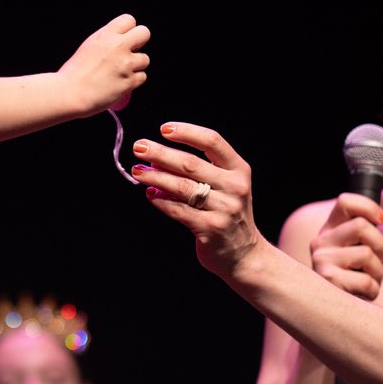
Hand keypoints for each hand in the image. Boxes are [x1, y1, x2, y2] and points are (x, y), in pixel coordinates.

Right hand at [59, 14, 149, 116]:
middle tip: (129, 52)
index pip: (129, 20)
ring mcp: (125, 64)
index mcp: (105, 35)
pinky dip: (134, 81)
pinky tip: (121, 83)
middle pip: (144, 33)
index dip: (128, 30)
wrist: (70, 93)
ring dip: (136, 66)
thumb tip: (121, 40)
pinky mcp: (129, 82)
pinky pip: (142, 77)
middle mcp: (118, 47)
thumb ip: (106, 41)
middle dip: (139, 42)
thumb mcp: (89, 46)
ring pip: (145, 59)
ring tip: (121, 72)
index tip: (123, 39)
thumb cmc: (74, 73)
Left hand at [130, 121, 263, 278]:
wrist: (244, 254)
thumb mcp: (225, 186)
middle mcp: (235, 187)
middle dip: (161, 153)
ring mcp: (224, 209)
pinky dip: (161, 201)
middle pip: (191, 164)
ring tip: (137, 171)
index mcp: (239, 170)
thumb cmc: (227, 212)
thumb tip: (156, 159)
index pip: (212, 142)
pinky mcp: (211, 229)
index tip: (164, 129)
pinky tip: (150, 194)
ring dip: (156, 177)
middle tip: (139, 147)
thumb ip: (198, 171)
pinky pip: (179, 211)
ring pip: (182, 187)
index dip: (187, 132)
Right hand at [309, 193, 382, 300]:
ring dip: (377, 272)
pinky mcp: (329, 281)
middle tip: (375, 261)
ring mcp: (322, 260)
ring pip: (367, 254)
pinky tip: (361, 294)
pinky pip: (366, 280)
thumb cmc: (353, 277)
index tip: (382, 221)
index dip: (369, 207)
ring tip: (367, 280)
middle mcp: (320, 241)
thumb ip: (371, 227)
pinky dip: (372, 290)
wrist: (331, 311)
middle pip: (363, 226)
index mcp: (328, 230)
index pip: (345, 201)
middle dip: (380, 245)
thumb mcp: (358, 248)